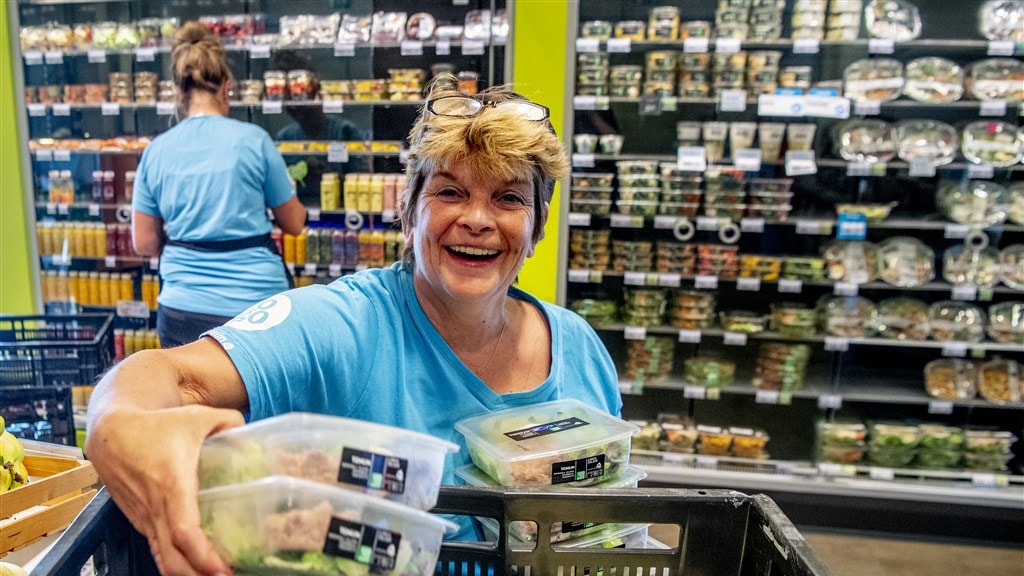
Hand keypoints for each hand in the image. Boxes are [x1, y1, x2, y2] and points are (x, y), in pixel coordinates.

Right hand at [87, 404, 243, 574]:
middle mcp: (156, 507)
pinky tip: (195, 570)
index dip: (202, 555)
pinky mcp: (140, 521)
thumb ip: (229, 421)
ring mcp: (145, 518)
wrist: (110, 433)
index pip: (183, 530)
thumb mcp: (196, 416)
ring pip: (163, 558)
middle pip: (172, 557)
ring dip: (187, 574)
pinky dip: (175, 564)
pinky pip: (157, 550)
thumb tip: (253, 432)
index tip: (221, 569)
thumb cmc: (155, 425)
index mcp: (172, 483)